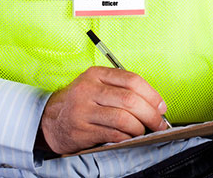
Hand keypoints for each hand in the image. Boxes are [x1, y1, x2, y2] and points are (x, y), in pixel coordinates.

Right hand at [36, 66, 168, 154]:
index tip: (161, 106)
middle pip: (130, 100)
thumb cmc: (82, 102)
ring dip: (139, 127)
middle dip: (150, 114)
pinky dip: (126, 137)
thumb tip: (155, 104)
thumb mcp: (96, 86)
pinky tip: (129, 137)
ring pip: (123, 118)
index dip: (152, 95)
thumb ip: (121, 89)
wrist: (50, 120)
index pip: (132, 80)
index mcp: (96, 74)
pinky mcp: (81, 130)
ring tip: (143, 131)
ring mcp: (82, 110)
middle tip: (158, 123)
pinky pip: (113, 134)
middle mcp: (88, 90)